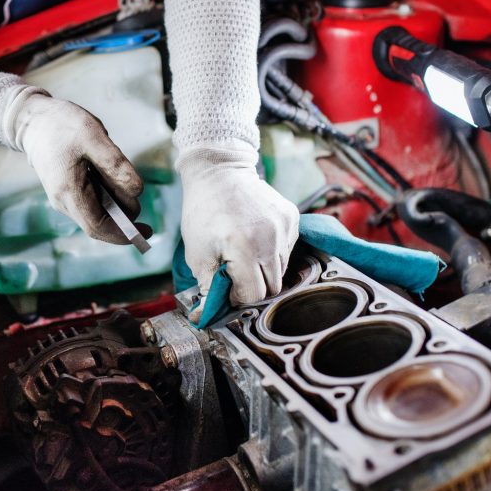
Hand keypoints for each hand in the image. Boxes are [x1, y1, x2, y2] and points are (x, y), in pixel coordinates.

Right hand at [13, 94, 147, 243]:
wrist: (33, 121)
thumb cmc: (62, 126)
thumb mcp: (93, 136)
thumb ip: (116, 164)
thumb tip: (137, 191)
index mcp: (68, 191)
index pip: (98, 226)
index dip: (123, 234)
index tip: (146, 231)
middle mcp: (63, 202)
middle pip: (99, 224)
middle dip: (123, 217)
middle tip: (133, 187)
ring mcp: (62, 200)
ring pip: (96, 214)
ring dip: (115, 205)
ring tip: (118, 175)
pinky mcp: (66, 193)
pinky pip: (90, 205)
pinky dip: (107, 198)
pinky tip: (107, 176)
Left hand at [179, 150, 299, 318]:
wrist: (219, 173)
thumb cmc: (203, 215)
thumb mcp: (197, 254)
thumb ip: (208, 288)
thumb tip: (206, 317)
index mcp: (244, 248)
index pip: (254, 295)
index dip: (239, 296)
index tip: (227, 285)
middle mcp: (270, 238)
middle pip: (273, 286)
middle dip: (253, 285)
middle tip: (235, 271)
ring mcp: (285, 226)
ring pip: (282, 269)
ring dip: (264, 269)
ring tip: (244, 251)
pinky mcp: (292, 217)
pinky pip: (288, 250)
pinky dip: (273, 251)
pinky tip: (256, 238)